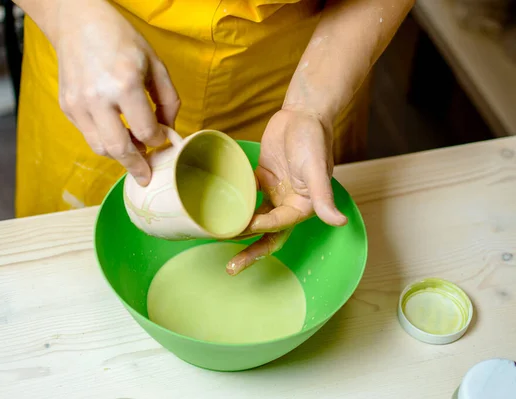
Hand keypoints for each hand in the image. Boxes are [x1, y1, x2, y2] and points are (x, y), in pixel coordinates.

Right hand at [55, 0, 179, 185]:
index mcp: (125, 84)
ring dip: (118, 155)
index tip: (162, 142)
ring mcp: (78, 104)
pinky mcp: (66, 106)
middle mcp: (98, 97)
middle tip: (146, 176)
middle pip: (119, 149)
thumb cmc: (120, 39)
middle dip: (136, 167)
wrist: (77, 22)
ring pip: (100, 148)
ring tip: (132, 148)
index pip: (145, 131)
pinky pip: (87, 135)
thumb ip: (168, 100)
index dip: (158, 141)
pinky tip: (114, 128)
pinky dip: (103, 139)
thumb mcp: (155, 64)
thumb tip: (169, 130)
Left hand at [226, 109, 347, 275]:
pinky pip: (246, 199)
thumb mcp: (316, 170)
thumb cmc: (313, 140)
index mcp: (303, 207)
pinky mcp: (261, 181)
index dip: (263, 228)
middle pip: (268, 235)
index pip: (280, 226)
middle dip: (251, 253)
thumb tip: (339, 222)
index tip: (246, 226)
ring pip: (254, 221)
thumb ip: (323, 197)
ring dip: (238, 233)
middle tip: (231, 268)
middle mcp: (288, 205)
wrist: (302, 114)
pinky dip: (234, 207)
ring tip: (217, 242)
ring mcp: (273, 194)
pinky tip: (215, 213)